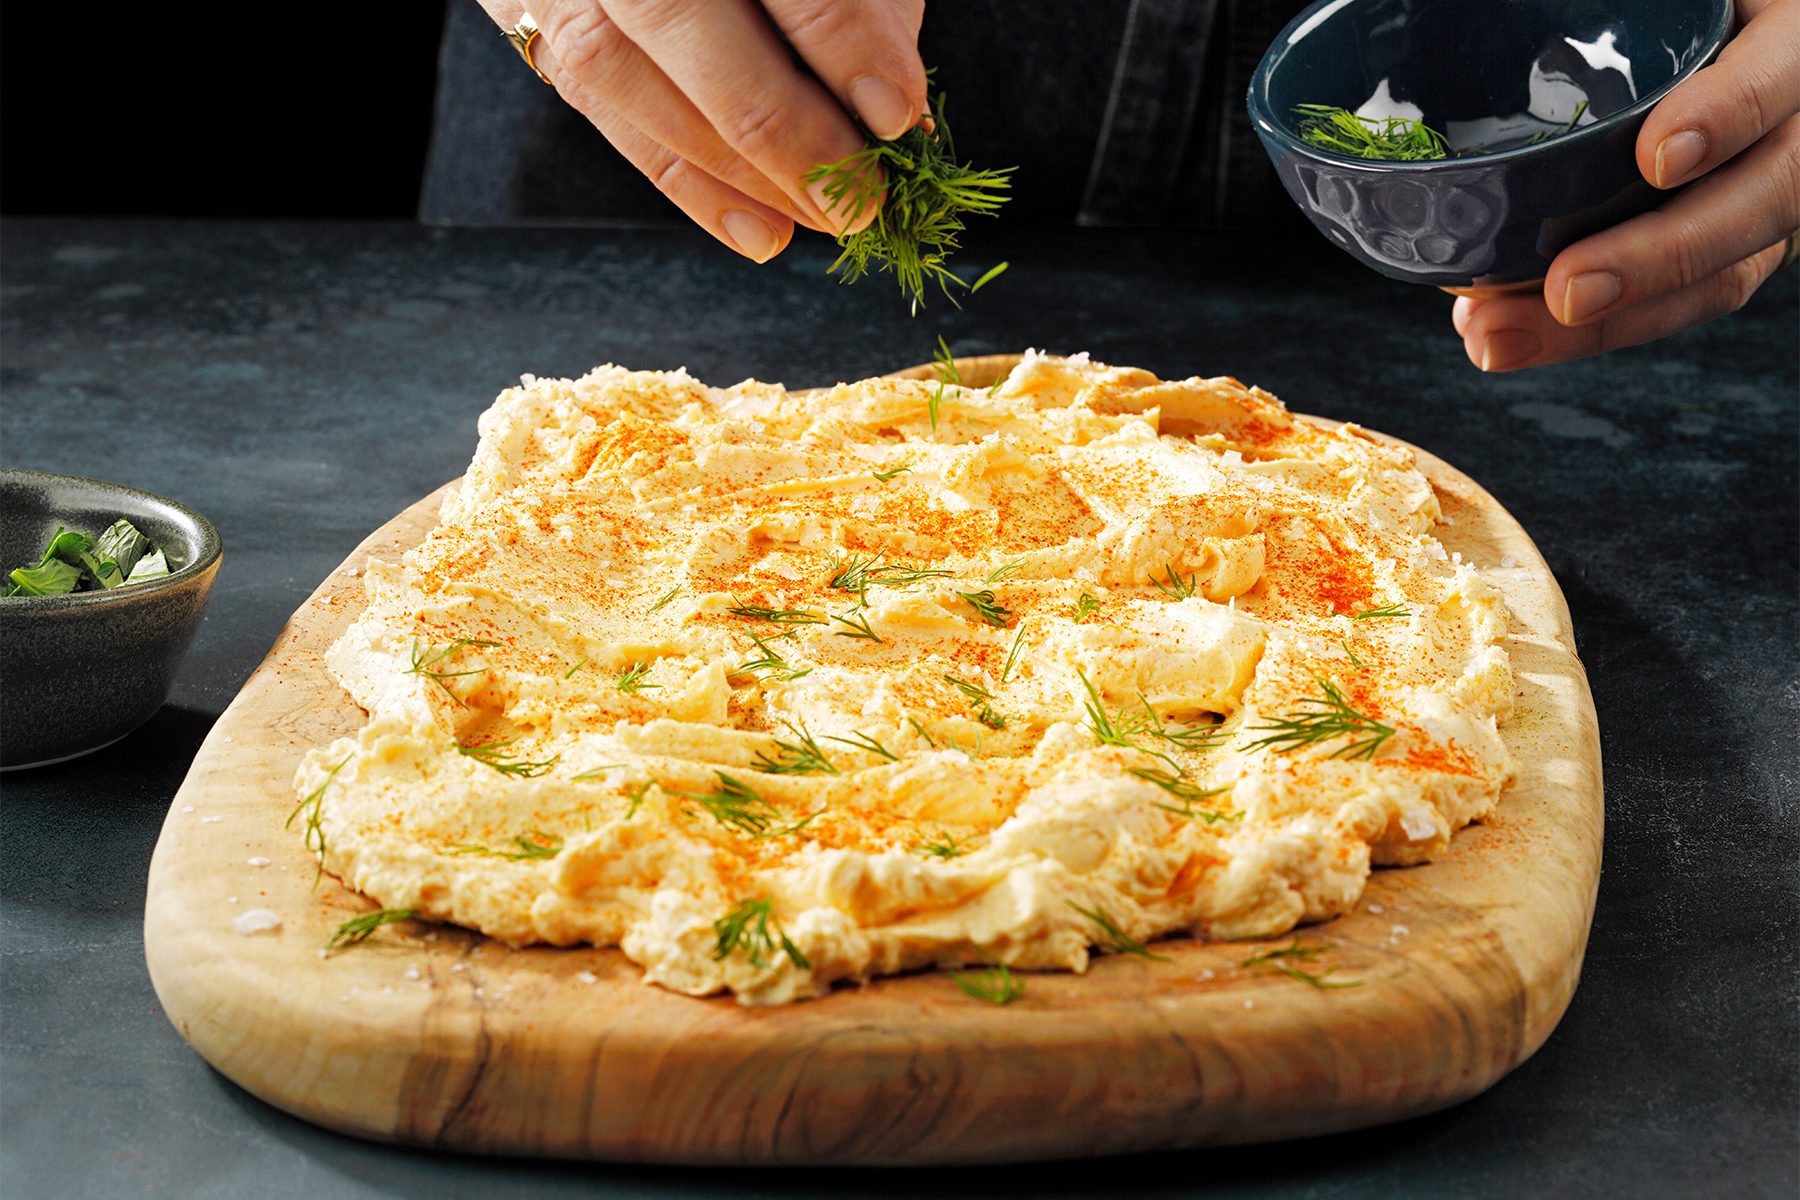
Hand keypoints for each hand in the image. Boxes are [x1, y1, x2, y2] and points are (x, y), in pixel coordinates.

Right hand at [479, 1, 926, 261]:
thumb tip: (891, 110)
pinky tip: (758, 231)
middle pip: (682, 17)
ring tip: (820, 221)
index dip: (839, 35)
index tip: (896, 111)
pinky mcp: (536, 25)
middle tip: (858, 198)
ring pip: (628, 76)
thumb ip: (860, 4)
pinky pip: (604, 112)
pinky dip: (690, 185)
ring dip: (738, 172)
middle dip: (784, 125)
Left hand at [1454, 0, 1798, 370]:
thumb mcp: (1654, 13)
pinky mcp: (1728, 253)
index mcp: (1787, 42)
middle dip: (1660, 258)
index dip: (1732, 112)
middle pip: (1762, 200)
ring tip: (1497, 336)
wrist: (1686, 71)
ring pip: (1718, 276)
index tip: (1657, 156)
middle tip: (1566, 291)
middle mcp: (1793, 126)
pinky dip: (1588, 331)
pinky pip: (1672, 305)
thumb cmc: (1646, 28)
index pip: (1784, 70)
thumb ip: (1593, 17)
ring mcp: (1764, 195)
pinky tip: (1502, 335)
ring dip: (1606, 325)